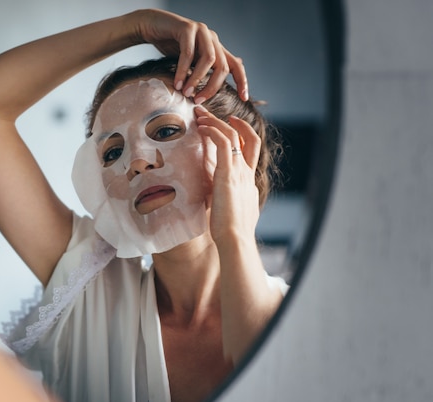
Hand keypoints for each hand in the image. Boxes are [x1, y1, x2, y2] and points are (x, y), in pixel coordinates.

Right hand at [133, 9, 247, 103]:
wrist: (150, 25)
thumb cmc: (168, 45)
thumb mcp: (188, 62)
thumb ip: (200, 72)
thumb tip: (208, 92)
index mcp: (216, 47)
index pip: (235, 65)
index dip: (242, 81)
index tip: (244, 98)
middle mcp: (212, 38)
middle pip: (223, 66)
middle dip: (213, 87)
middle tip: (199, 101)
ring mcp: (201, 31)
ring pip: (209, 59)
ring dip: (197, 79)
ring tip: (186, 93)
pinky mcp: (187, 28)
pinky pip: (188, 53)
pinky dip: (183, 70)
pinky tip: (177, 83)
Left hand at [195, 106, 259, 247]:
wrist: (235, 239)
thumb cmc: (229, 231)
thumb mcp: (229, 209)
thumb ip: (225, 198)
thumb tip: (215, 196)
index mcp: (248, 181)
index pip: (249, 150)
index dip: (239, 135)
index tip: (226, 126)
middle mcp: (247, 173)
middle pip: (246, 137)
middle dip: (229, 122)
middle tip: (210, 113)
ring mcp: (239, 172)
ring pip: (232, 136)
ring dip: (216, 122)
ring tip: (201, 115)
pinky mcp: (228, 174)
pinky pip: (223, 143)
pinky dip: (213, 132)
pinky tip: (202, 128)